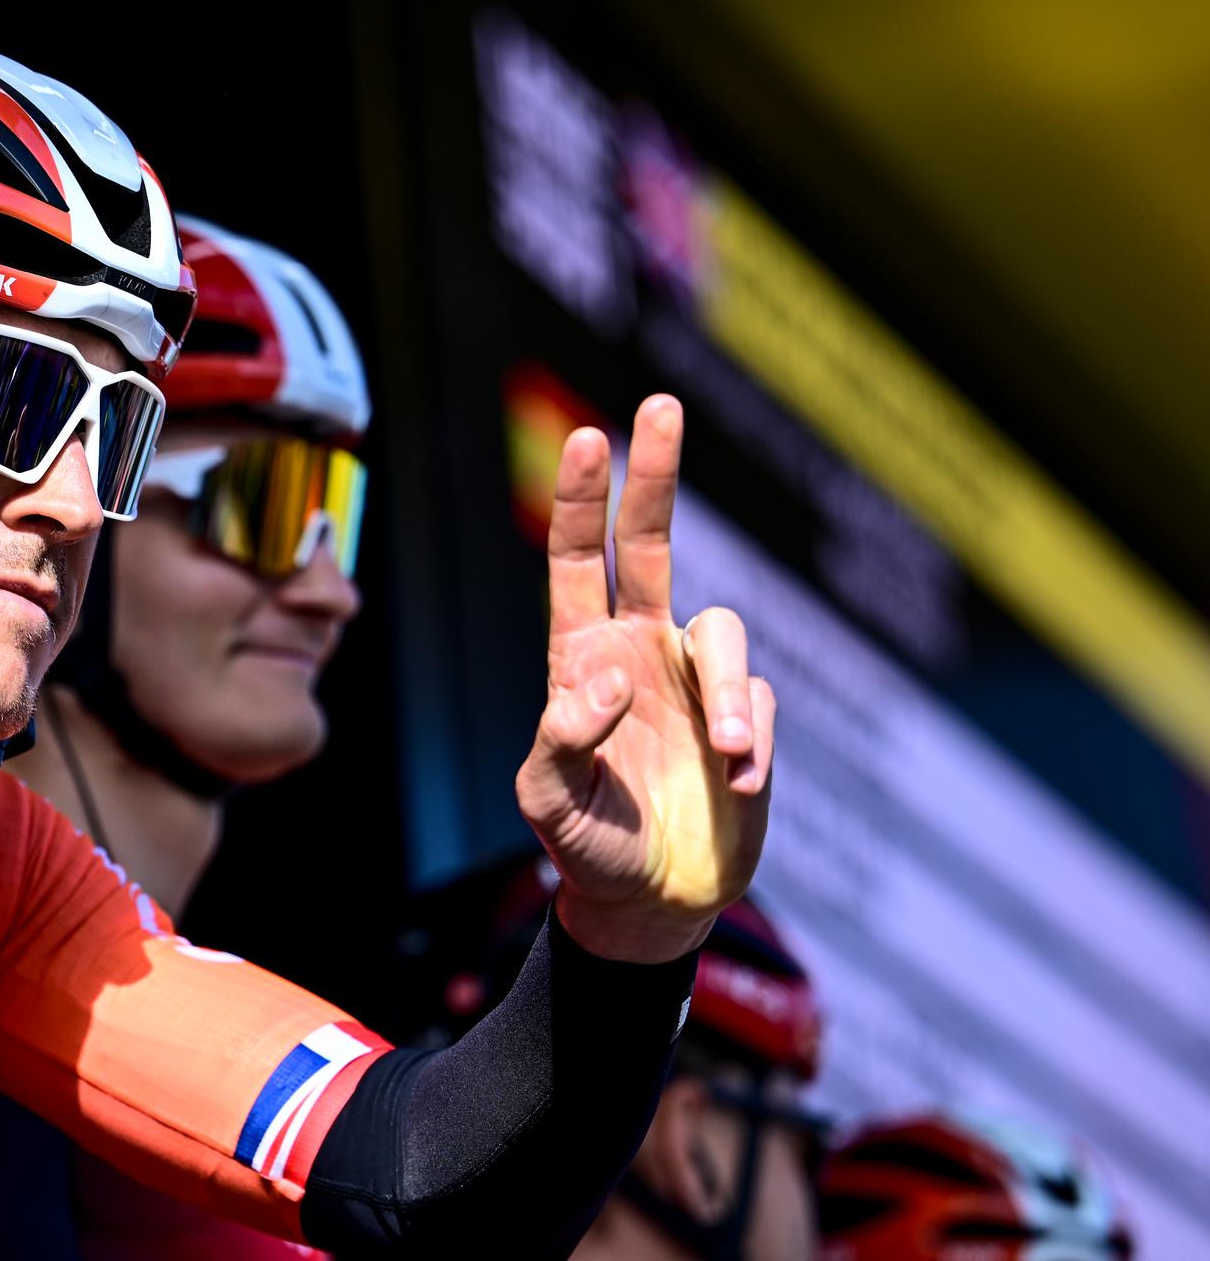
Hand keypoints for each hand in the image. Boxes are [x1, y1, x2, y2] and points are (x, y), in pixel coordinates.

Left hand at [514, 395, 774, 963]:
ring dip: (728, 690)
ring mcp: (695, 683)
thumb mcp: (548, 803)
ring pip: (726, 633)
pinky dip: (751, 740)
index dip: (582, 501)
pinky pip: (759, 702)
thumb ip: (561, 742)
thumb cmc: (585, 846)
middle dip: (655, 475)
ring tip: (726, 755)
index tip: (588, 438)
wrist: (653, 903)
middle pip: (650, 543)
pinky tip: (736, 785)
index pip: (578, 562)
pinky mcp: (745, 719)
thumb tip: (604, 679)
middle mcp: (639, 652)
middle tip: (660, 404)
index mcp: (580, 657)